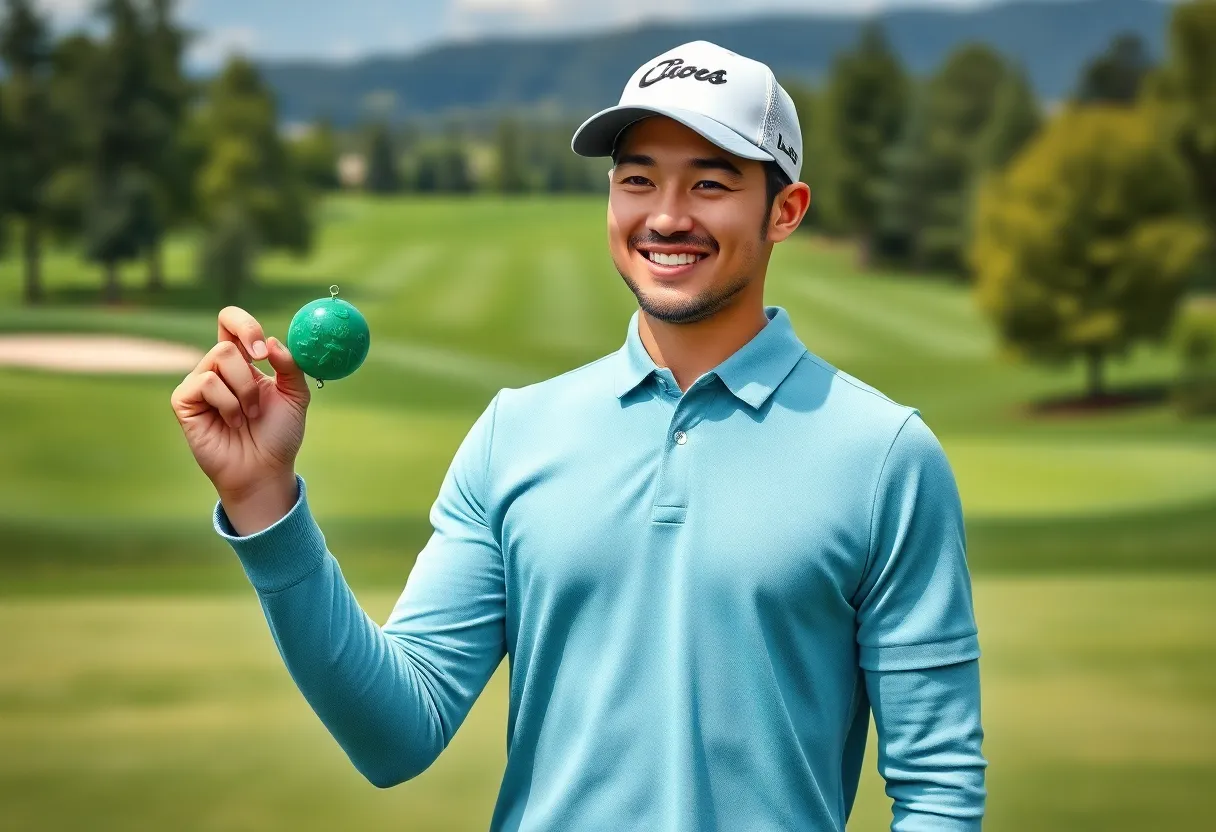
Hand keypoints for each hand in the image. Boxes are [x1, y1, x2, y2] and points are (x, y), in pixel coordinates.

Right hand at [171, 306, 311, 504]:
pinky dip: (227, 402)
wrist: (265, 469)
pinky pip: (205, 382)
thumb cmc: (279, 435)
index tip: (262, 349)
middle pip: (226, 342)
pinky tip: (232, 422)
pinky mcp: (184, 401)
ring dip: (244, 390)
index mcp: (243, 363)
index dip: (244, 325)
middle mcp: (218, 369)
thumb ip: (290, 366)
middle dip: (250, 369)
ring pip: (218, 358)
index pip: (231, 324)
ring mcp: (199, 384)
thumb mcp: (296, 396)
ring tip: (249, 416)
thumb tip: (271, 341)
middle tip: (261, 393)